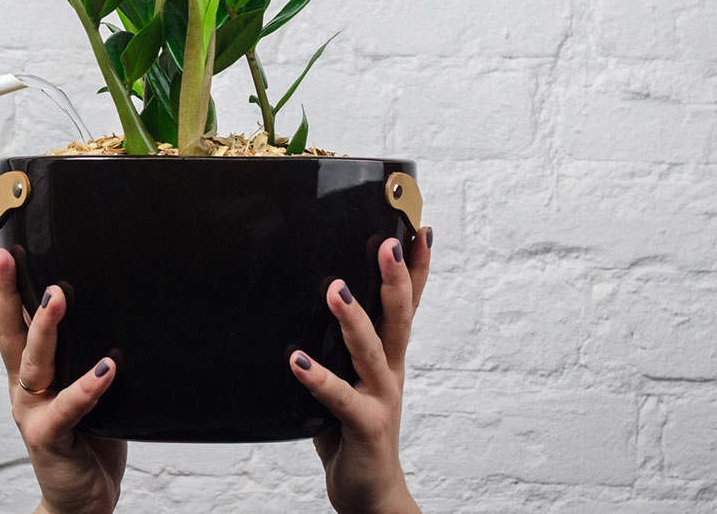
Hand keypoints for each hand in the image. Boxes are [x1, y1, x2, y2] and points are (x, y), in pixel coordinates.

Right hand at [0, 239, 125, 513]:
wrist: (80, 500)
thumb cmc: (87, 435)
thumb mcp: (81, 382)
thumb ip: (85, 349)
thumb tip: (110, 300)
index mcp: (27, 369)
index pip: (11, 316)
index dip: (3, 280)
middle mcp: (24, 386)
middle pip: (9, 330)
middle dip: (5, 289)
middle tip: (6, 253)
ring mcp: (33, 411)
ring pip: (34, 363)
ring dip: (44, 328)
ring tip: (56, 296)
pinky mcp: (51, 437)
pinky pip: (69, 409)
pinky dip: (86, 388)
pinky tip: (106, 369)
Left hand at [290, 228, 432, 513]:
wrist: (369, 492)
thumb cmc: (351, 428)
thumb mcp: (348, 375)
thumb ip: (336, 341)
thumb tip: (310, 291)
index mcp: (389, 356)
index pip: (407, 304)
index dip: (417, 268)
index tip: (419, 229)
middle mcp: (390, 372)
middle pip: (398, 318)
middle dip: (396, 279)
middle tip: (388, 242)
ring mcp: (380, 398)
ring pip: (371, 352)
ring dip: (353, 319)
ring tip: (334, 288)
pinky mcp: (364, 426)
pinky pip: (340, 399)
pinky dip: (318, 378)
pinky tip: (296, 361)